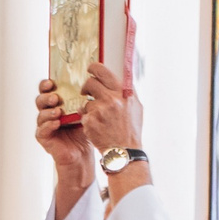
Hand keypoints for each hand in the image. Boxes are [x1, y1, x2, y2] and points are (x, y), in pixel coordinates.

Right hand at [35, 80, 94, 175]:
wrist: (83, 152)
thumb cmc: (83, 131)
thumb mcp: (85, 112)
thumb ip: (83, 100)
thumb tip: (90, 85)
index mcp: (56, 104)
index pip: (46, 90)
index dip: (46, 85)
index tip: (52, 82)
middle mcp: (48, 112)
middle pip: (40, 100)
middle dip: (46, 97)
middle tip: (55, 98)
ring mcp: (44, 125)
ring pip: (40, 115)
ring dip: (48, 112)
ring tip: (58, 112)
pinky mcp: (44, 137)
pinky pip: (41, 130)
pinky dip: (48, 125)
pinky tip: (56, 123)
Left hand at [76, 33, 141, 156]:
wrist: (124, 151)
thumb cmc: (131, 129)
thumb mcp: (136, 107)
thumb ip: (127, 91)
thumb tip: (121, 76)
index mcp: (123, 93)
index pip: (102, 71)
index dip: (93, 68)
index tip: (90, 70)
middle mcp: (111, 99)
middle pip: (90, 83)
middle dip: (86, 87)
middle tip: (86, 92)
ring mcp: (99, 111)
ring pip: (85, 101)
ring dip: (89, 108)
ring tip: (98, 117)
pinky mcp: (90, 122)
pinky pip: (83, 115)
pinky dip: (87, 120)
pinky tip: (96, 127)